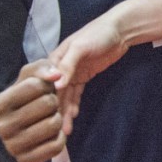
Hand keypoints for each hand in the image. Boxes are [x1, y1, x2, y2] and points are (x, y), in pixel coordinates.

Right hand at [0, 61, 63, 161]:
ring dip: (57, 118)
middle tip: (48, 105)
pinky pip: (57, 145)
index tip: (43, 90)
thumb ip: (41, 69)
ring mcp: (14, 146)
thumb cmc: (21, 102)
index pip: (36, 85)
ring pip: (54, 124)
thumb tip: (57, 75)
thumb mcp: (25, 81)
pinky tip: (51, 133)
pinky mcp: (27, 160)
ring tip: (50, 118)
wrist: (6, 134)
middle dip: (53, 101)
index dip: (46, 85)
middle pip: (48, 104)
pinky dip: (60, 136)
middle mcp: (3, 126)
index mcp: (0, 104)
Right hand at [49, 17, 129, 131]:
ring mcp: (73, 72)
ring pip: (66, 96)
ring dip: (65, 112)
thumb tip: (55, 85)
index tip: (41, 117)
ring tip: (64, 130)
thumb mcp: (80, 47)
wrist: (120, 31)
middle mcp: (60, 67)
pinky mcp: (84, 76)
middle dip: (55, 111)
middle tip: (54, 130)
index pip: (45, 82)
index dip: (42, 98)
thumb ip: (67, 65)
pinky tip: (73, 116)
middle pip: (55, 92)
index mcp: (54, 59)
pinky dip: (74, 104)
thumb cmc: (97, 34)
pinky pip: (76, 93)